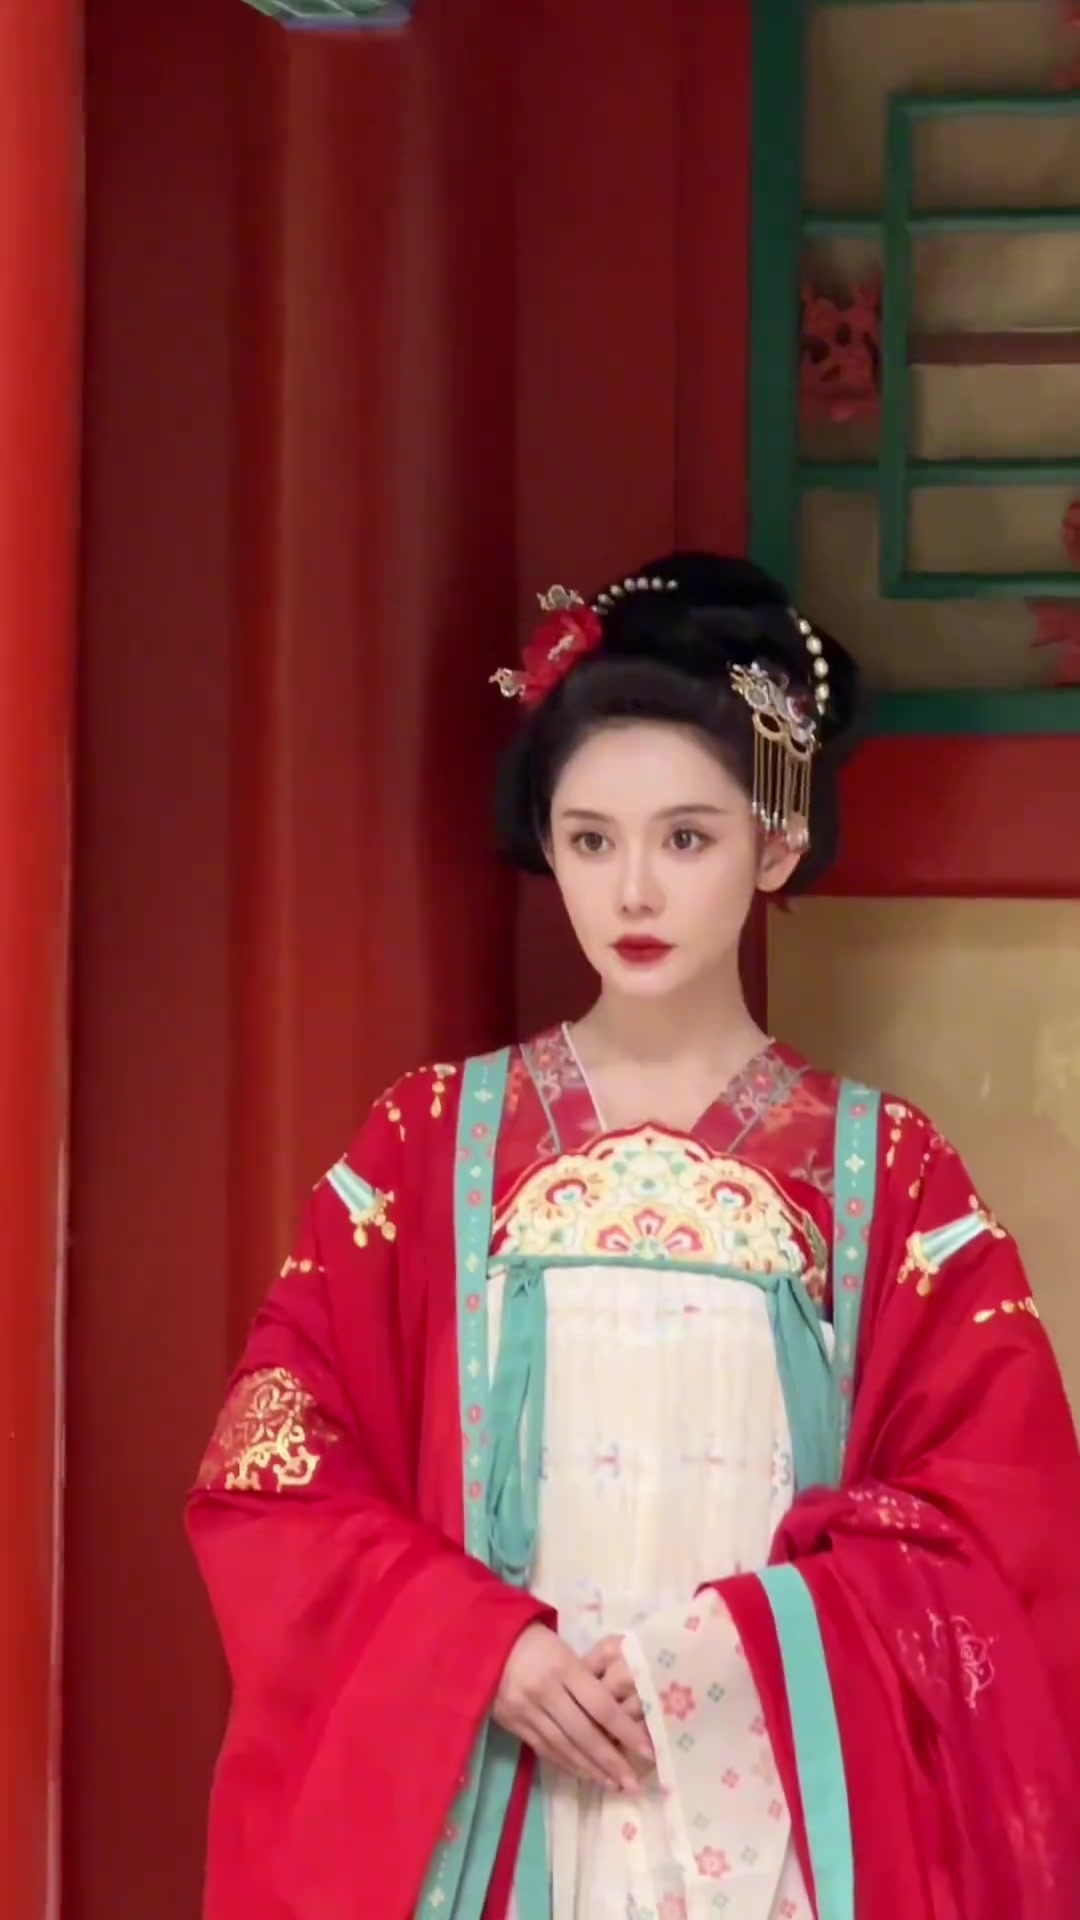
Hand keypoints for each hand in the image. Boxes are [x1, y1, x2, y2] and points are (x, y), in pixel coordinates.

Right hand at [493, 1623, 654, 1793]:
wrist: (482, 1640)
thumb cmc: (532, 1639)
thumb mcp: (562, 1649)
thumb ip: (584, 1679)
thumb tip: (613, 1712)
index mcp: (562, 1666)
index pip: (601, 1706)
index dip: (625, 1731)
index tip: (647, 1751)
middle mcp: (545, 1692)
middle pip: (584, 1733)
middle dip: (611, 1761)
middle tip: (633, 1783)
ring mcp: (526, 1711)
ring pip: (564, 1747)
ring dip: (591, 1769)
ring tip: (613, 1784)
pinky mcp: (513, 1725)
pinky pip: (545, 1749)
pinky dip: (567, 1764)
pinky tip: (584, 1774)